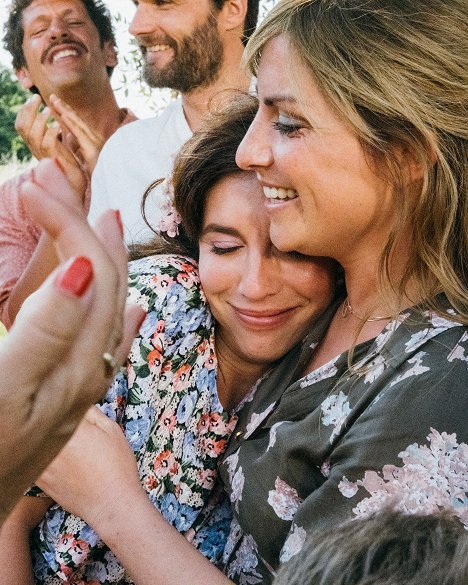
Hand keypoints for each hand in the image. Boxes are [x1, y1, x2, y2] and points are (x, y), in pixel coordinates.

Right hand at [0, 158, 144, 521]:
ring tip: (104, 220)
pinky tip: (135, 307)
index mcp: (62, 361)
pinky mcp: (75, 401)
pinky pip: (112, 348)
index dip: (60, 222)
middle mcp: (83, 372)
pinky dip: (121, 317)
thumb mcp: (1, 386)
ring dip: (106, 259)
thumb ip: (44, 330)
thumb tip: (82, 271)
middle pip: (103, 283)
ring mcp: (82, 387)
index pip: (82, 271)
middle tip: (53, 183)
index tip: (34, 184)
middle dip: (79, 227)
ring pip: (112, 308)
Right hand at [15, 95, 85, 195]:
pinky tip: (58, 126)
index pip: (21, 125)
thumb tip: (51, 112)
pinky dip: (51, 133)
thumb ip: (53, 130)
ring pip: (32, 135)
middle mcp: (35, 149)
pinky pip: (46, 145)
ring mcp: (43, 155)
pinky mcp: (54, 160)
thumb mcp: (58, 142)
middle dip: (28, 110)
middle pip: (22, 127)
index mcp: (35, 143)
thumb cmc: (68, 161)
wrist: (75, 181)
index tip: (33, 99)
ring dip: (40, 120)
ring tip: (49, 110)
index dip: (24, 111)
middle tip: (37, 98)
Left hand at [50, 94, 104, 175]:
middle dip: (64, 108)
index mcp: (91, 142)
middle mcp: (94, 139)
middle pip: (77, 121)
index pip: (76, 125)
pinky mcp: (93, 149)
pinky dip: (71, 124)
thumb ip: (78, 146)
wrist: (112, 183)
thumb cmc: (100, 174)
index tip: (55, 103)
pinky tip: (63, 115)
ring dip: (66, 111)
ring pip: (78, 124)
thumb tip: (69, 135)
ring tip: (55, 101)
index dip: (66, 112)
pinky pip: (80, 134)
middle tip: (52, 96)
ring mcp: (95, 143)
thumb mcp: (86, 159)